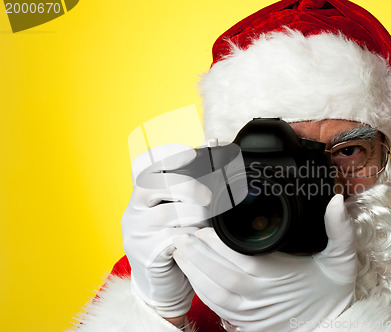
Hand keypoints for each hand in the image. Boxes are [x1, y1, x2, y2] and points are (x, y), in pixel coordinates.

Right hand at [121, 144, 210, 319]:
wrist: (164, 282)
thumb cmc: (177, 239)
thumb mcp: (182, 208)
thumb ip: (192, 179)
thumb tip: (214, 142)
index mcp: (141, 193)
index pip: (145, 164)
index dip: (168, 154)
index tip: (191, 151)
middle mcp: (133, 209)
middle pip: (157, 183)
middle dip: (191, 188)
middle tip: (208, 198)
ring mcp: (137, 232)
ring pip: (172, 213)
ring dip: (198, 217)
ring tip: (206, 224)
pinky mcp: (146, 253)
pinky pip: (175, 239)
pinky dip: (194, 238)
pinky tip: (199, 241)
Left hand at [173, 194, 356, 331]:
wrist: (331, 326)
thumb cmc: (331, 292)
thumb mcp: (341, 258)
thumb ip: (339, 229)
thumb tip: (337, 200)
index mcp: (279, 277)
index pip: (241, 259)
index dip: (217, 244)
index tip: (203, 228)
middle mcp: (261, 296)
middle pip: (220, 275)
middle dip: (196, 254)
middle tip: (181, 235)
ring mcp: (251, 313)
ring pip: (213, 293)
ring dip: (193, 272)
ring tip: (181, 251)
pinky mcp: (246, 323)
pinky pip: (217, 308)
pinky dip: (201, 291)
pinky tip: (193, 275)